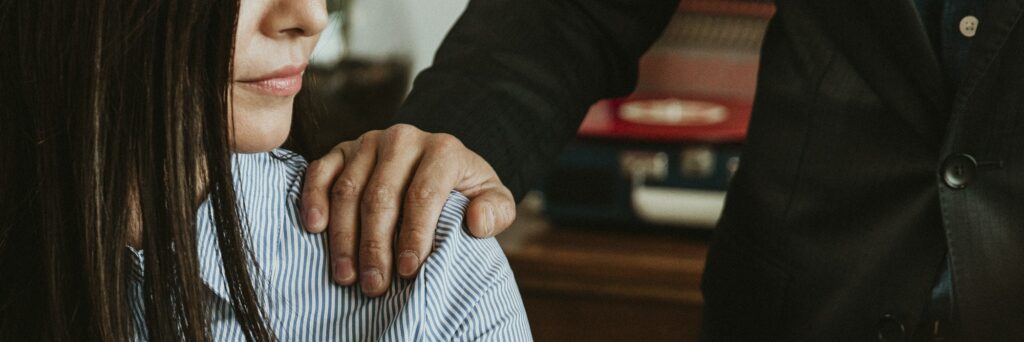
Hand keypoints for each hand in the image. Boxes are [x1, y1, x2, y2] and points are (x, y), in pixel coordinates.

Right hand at [300, 124, 516, 295]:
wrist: (440, 165)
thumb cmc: (465, 191)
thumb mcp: (494, 199)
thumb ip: (497, 211)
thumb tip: (476, 221)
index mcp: (443, 149)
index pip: (423, 195)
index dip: (415, 235)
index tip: (409, 270)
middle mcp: (403, 138)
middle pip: (381, 196)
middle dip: (376, 246)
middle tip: (375, 285)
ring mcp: (369, 141)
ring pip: (348, 190)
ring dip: (344, 236)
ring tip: (346, 275)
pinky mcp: (343, 149)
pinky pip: (321, 171)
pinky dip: (313, 199)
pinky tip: (315, 229)